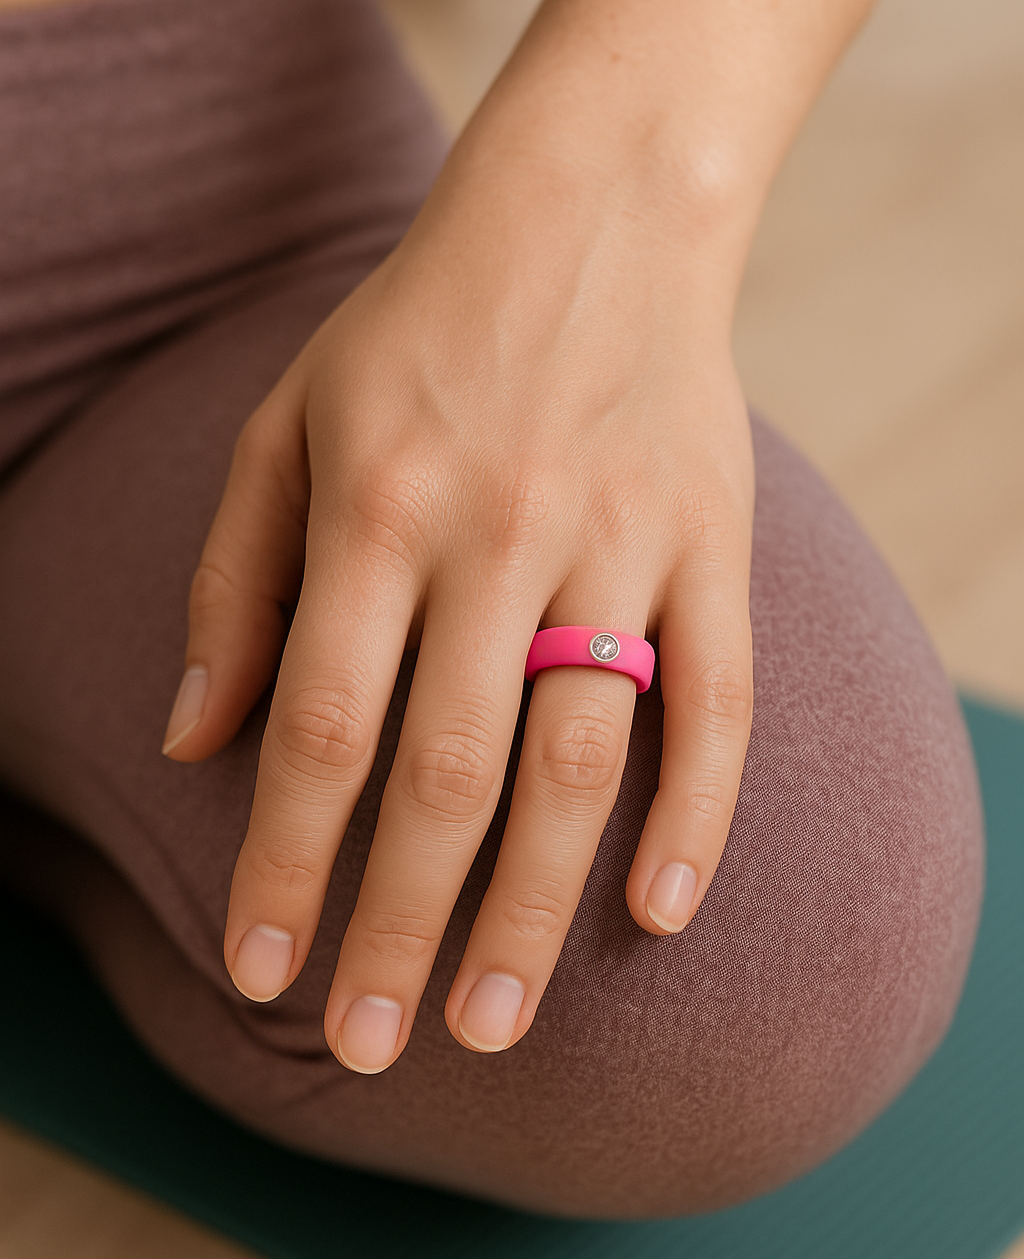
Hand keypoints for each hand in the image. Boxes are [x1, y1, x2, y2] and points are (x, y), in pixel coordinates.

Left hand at [162, 140, 754, 1072]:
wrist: (598, 211)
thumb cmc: (417, 327)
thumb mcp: (286, 425)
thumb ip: (233, 586)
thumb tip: (195, 748)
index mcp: (379, 509)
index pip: (324, 732)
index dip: (286, 868)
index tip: (257, 979)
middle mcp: (499, 537)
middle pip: (445, 776)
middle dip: (398, 927)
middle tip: (368, 1047)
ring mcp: (618, 545)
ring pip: (579, 761)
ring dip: (530, 909)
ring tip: (486, 1026)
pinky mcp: (712, 545)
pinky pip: (718, 700)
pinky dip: (695, 814)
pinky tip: (654, 916)